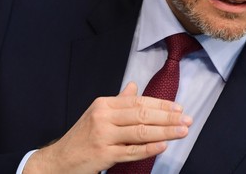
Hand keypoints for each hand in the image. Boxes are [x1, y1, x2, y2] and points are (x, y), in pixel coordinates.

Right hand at [23, 82, 192, 173]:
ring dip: (165, 131)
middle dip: (168, 117)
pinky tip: (163, 145)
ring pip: (140, 132)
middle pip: (142, 115)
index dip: (161, 104)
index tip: (179, 108)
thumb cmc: (82, 137)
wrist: (59, 160)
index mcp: (104, 104)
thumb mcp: (98, 113)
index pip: (139, 101)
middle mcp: (103, 117)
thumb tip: (134, 86)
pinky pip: (131, 151)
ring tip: (182, 131)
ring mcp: (103, 136)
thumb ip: (119, 101)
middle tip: (187, 119)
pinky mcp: (103, 155)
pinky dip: (149, 148)